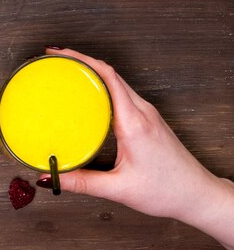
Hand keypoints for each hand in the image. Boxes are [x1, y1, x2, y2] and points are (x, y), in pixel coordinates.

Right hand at [38, 47, 233, 249]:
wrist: (196, 195)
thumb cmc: (167, 190)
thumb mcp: (118, 189)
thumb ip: (82, 182)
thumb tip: (53, 177)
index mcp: (135, 123)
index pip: (107, 77)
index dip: (81, 60)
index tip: (59, 55)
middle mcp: (143, 113)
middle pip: (110, 74)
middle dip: (81, 62)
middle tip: (56, 61)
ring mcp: (147, 115)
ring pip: (117, 83)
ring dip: (92, 74)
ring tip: (68, 75)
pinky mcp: (148, 121)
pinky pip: (122, 96)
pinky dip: (102, 90)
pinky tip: (89, 99)